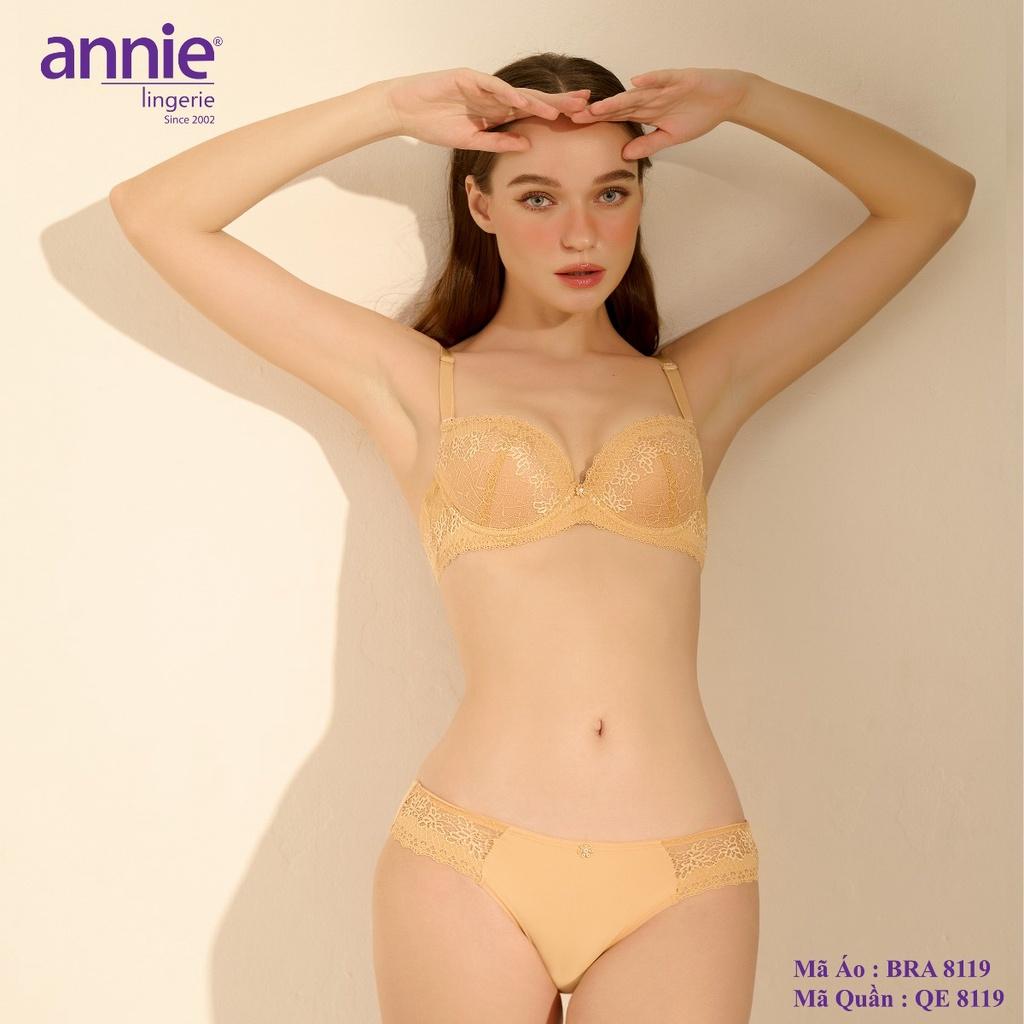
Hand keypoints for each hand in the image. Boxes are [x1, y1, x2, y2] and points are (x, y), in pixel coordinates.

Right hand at [385, 67, 592, 151]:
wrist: (406, 111)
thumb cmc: (435, 125)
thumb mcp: (471, 141)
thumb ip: (498, 142)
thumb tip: (527, 144)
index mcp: (496, 112)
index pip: (532, 113)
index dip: (554, 115)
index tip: (578, 120)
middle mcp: (494, 97)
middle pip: (532, 99)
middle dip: (558, 103)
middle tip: (586, 106)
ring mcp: (482, 86)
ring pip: (517, 92)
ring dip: (539, 101)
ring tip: (561, 109)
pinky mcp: (468, 78)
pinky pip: (492, 87)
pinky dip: (508, 94)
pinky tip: (525, 102)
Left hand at [567, 68, 752, 159]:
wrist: (725, 98)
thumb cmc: (698, 115)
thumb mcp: (670, 137)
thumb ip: (648, 145)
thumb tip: (624, 155)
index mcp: (646, 111)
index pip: (617, 116)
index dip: (598, 121)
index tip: (577, 126)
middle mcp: (650, 97)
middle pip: (619, 105)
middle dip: (598, 111)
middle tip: (574, 116)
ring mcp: (664, 87)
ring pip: (636, 94)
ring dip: (617, 100)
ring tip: (597, 107)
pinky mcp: (680, 79)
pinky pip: (663, 79)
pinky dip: (651, 80)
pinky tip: (635, 82)